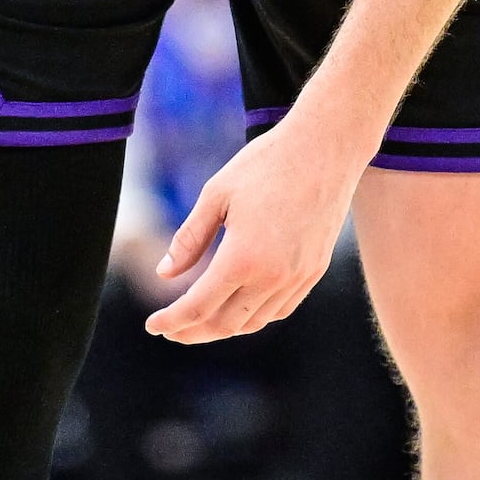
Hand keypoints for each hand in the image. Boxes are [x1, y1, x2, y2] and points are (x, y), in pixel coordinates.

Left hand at [144, 118, 358, 343]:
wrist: (326, 148)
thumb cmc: (267, 163)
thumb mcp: (216, 194)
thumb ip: (189, 239)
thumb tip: (164, 274)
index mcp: (242, 258)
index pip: (198, 307)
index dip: (171, 321)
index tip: (153, 326)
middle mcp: (273, 276)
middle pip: (225, 324)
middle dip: (193, 332)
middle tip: (171, 330)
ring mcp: (298, 277)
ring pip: (254, 322)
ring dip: (224, 328)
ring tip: (201, 322)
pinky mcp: (315, 270)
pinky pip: (280, 309)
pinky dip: (254, 317)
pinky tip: (239, 306)